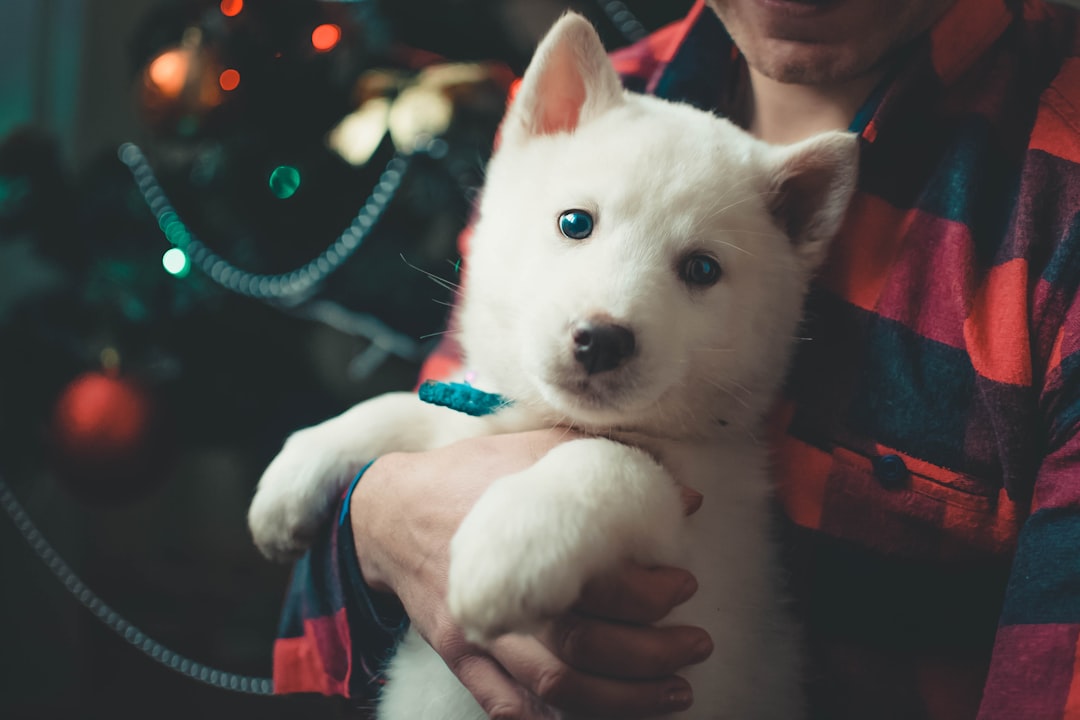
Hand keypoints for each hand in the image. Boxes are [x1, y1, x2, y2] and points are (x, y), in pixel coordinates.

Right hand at [351, 432, 709, 717]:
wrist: (388, 510)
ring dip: (621, 700)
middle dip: (652, 656)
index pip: (606, 586)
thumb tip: (688, 494)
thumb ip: (610, 467)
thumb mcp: (540, 450)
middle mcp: (506, 595)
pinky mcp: (461, 654)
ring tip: (672, 694)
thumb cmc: (471, 474)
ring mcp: (481, 633)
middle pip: (587, 646)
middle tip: (695, 646)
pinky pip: (505, 704)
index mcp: (529, 540)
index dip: (655, 595)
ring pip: (555, 687)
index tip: (684, 586)